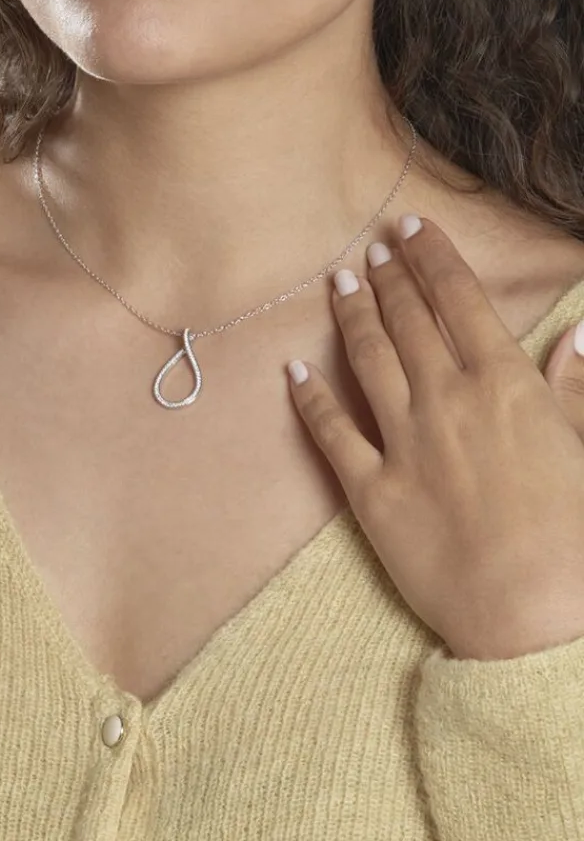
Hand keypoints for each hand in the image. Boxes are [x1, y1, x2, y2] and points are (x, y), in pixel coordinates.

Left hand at [287, 213, 583, 660]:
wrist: (534, 618)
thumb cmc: (576, 538)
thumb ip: (575, 387)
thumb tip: (579, 331)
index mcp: (503, 385)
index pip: (459, 300)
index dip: (433, 257)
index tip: (412, 228)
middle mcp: (446, 400)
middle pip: (408, 320)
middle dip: (388, 277)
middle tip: (371, 247)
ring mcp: (402, 442)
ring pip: (367, 359)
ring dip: (351, 315)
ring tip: (338, 282)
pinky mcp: (368, 488)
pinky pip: (329, 431)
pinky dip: (307, 397)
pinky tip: (290, 369)